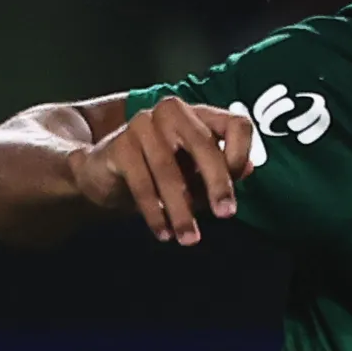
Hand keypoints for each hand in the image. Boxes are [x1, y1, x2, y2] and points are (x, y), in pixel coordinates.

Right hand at [72, 96, 254, 245]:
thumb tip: (249, 168)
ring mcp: (143, 125)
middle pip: (203, 143)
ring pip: (169, 169)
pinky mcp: (119, 145)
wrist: (102, 173)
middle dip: (216, 182)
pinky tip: (163, 232)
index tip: (238, 184)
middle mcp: (172, 112)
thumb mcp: (194, 174)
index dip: (241, 154)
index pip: (235, 123)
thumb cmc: (156, 171)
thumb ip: (221, 170)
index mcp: (199, 116)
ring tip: (189, 238)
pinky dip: (154, 212)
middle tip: (224, 214)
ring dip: (181, 209)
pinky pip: (142, 183)